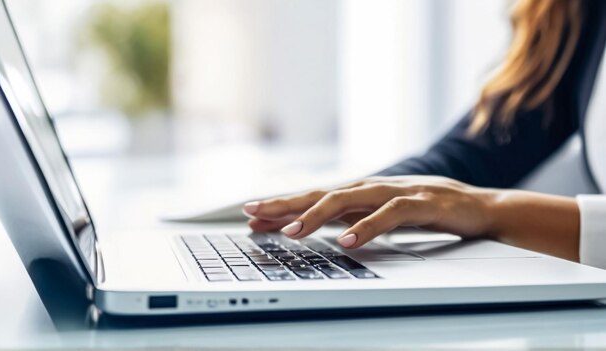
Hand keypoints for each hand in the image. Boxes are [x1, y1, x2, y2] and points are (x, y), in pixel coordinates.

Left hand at [243, 176, 497, 248]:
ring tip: (290, 232)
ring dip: (317, 214)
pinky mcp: (420, 203)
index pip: (314, 197)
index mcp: (361, 192)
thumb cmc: (428, 211)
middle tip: (253, 213)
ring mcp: (394, 192)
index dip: (282, 204)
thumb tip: (319, 230)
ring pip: (348, 199)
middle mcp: (371, 187)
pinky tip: (347, 241)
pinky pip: (389, 215)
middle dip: (285, 203)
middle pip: (321, 193)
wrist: (479, 206)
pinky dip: (367, 227)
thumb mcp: (382, 216)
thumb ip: (352, 220)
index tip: (251, 214)